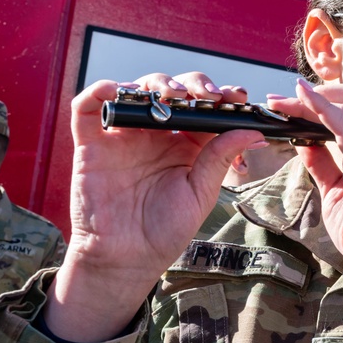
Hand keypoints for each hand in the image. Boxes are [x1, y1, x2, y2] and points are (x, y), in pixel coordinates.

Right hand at [45, 73, 264, 341]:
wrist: (126, 258)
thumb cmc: (166, 230)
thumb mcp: (201, 193)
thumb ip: (220, 158)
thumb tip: (254, 131)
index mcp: (187, 144)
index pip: (206, 108)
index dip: (222, 96)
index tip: (239, 97)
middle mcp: (156, 134)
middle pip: (173, 91)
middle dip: (192, 85)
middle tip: (206, 96)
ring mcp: (124, 136)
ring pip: (137, 91)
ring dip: (155, 83)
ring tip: (171, 95)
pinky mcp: (92, 144)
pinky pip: (88, 110)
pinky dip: (98, 92)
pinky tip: (117, 90)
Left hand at [269, 80, 342, 298]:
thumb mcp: (337, 190)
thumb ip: (323, 163)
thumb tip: (303, 141)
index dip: (333, 98)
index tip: (298, 98)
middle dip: (328, 89)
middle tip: (292, 95)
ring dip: (321, 95)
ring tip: (290, 97)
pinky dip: (323, 108)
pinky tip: (302, 101)